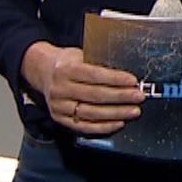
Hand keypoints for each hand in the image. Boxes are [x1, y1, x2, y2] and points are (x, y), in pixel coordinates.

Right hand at [21, 42, 143, 134]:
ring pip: (91, 113)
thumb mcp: (80, 55)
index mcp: (66, 69)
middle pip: (95, 95)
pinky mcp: (60, 119)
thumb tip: (125, 74)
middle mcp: (60, 89)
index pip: (94, 75)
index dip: (115, 79)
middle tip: (138, 97)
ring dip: (116, 113)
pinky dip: (103, 126)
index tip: (133, 81)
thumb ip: (98, 63)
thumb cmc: (68, 63)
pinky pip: (84, 126)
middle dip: (121, 97)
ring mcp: (59, 106)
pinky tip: (118, 123)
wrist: (43, 72)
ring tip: (133, 111)